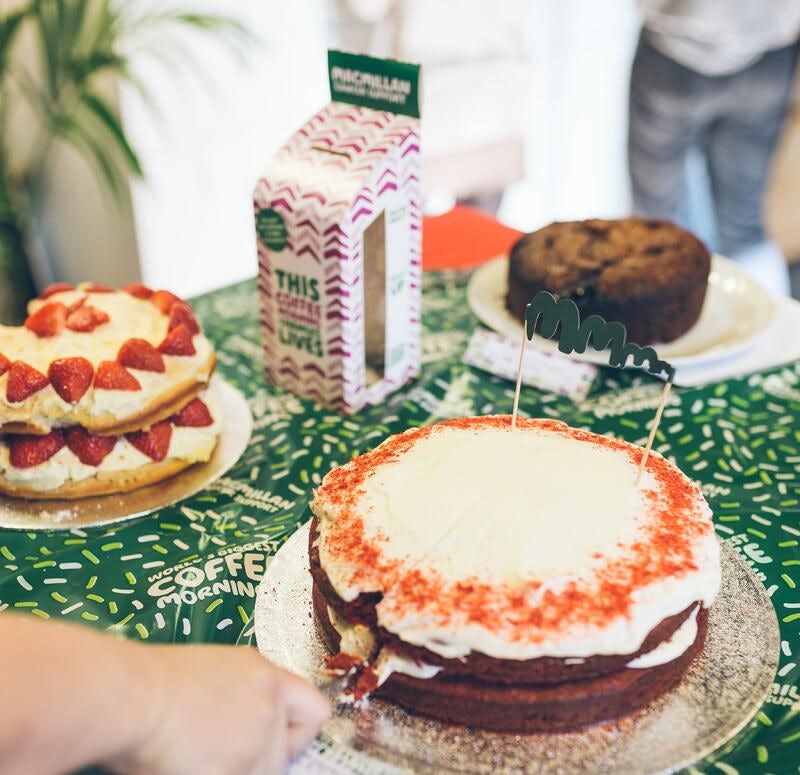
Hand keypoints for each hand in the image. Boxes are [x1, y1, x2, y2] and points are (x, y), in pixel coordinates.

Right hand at [108, 644, 329, 774]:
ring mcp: (256, 742)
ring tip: (194, 757)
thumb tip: (242, 729)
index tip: (277, 742)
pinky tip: (185, 766)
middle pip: (284, 757)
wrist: (130, 695)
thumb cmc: (153, 682)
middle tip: (215, 752)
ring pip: (261, 774)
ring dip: (232, 771)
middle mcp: (270, 707)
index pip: (316, 711)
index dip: (298, 732)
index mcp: (266, 677)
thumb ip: (244, 699)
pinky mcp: (236, 772)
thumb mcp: (215, 672)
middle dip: (255, 764)